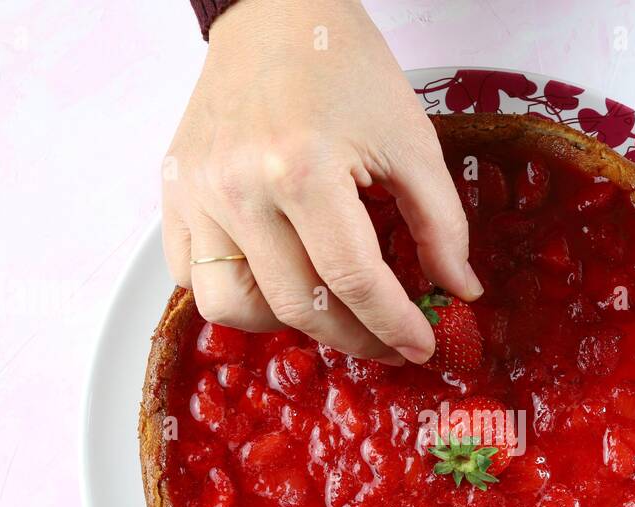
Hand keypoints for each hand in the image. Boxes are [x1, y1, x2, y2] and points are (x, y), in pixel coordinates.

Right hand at [162, 0, 479, 361]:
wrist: (275, 12)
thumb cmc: (343, 65)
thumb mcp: (411, 139)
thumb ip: (441, 223)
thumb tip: (461, 292)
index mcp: (301, 168)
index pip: (352, 280)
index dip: (394, 324)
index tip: (420, 346)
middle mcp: (238, 188)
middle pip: (297, 306)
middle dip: (354, 337)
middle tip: (388, 342)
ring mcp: (197, 194)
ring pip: (233, 308)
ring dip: (287, 324)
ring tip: (328, 307)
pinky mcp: (173, 194)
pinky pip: (192, 278)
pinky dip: (236, 294)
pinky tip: (278, 280)